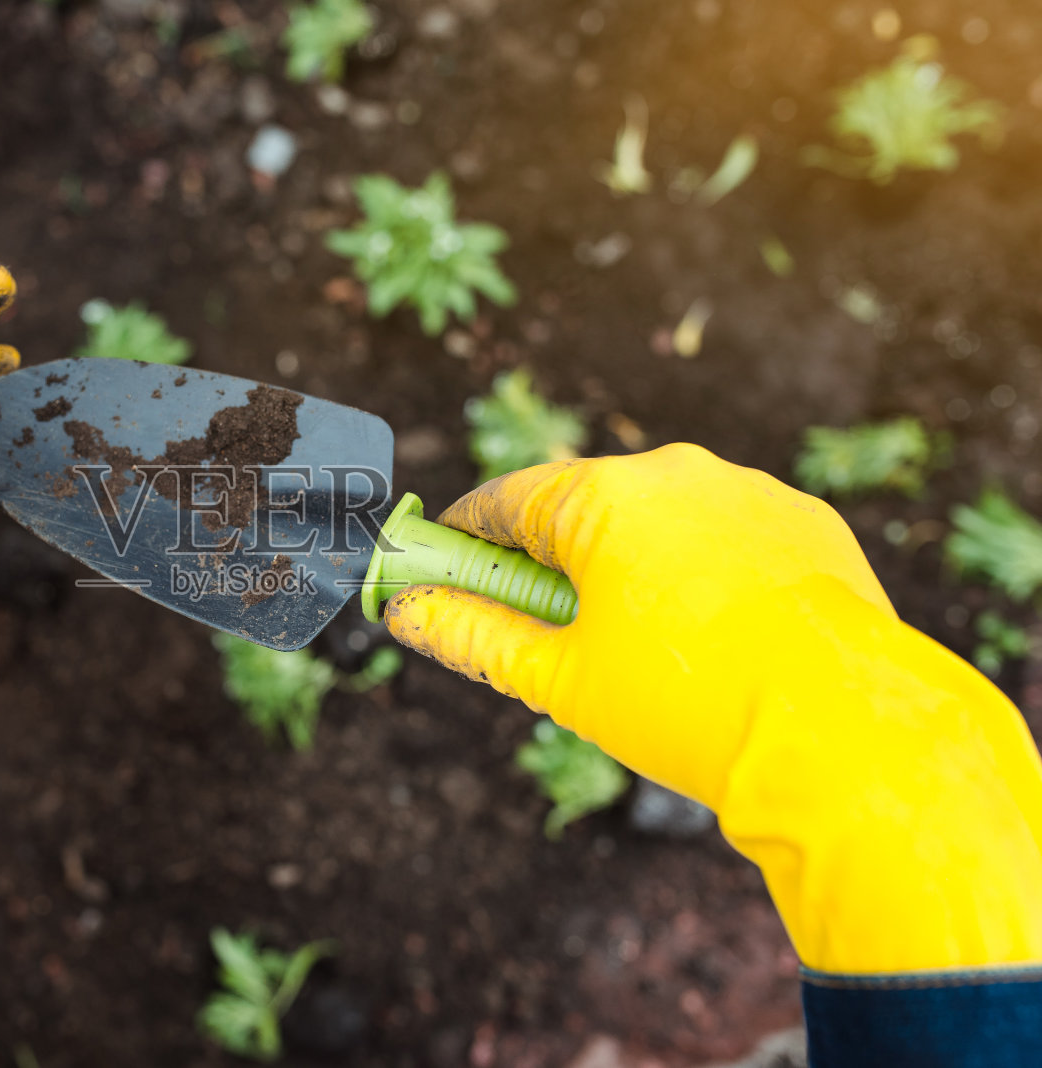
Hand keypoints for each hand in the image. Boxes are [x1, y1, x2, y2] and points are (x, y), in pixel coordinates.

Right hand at [384, 443, 1041, 972]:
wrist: (842, 737)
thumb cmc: (685, 709)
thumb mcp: (557, 679)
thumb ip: (471, 634)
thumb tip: (405, 612)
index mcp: (600, 498)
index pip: (503, 502)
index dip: (464, 538)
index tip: (442, 568)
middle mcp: (674, 471)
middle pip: (582, 504)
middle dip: (550, 556)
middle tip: (541, 621)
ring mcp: (748, 489)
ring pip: (660, 517)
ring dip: (632, 561)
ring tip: (638, 641)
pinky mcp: (804, 519)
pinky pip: (729, 533)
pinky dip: (704, 569)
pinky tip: (712, 633)